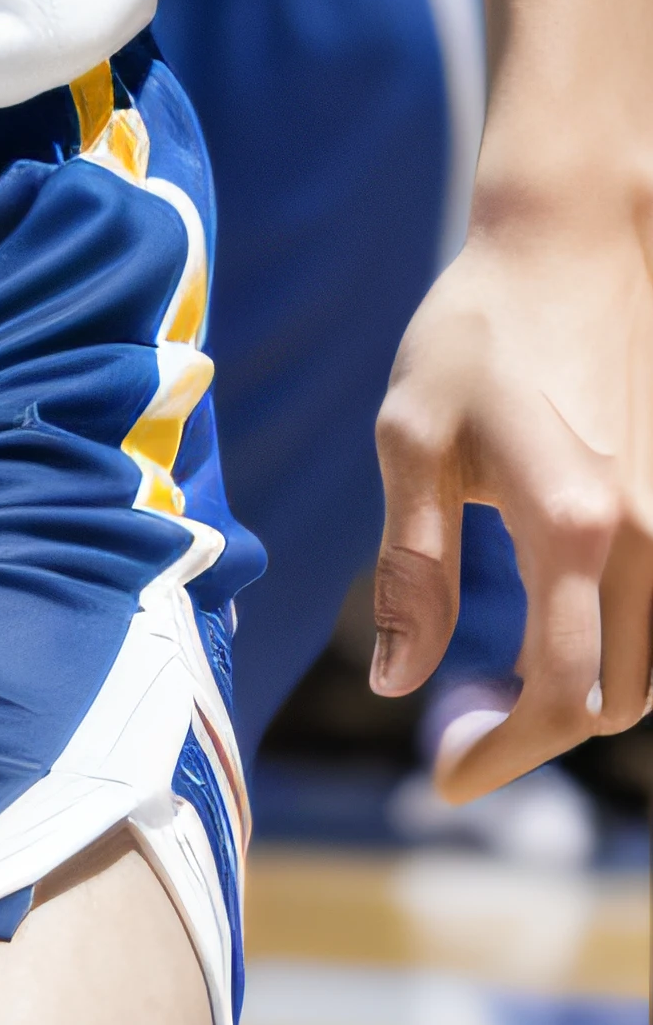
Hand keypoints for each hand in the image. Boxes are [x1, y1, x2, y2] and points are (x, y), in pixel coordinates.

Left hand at [373, 194, 652, 793]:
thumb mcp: (412, 439)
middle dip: (538, 734)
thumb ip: (413, 569)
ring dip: (583, 696)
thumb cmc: (473, 334)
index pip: (561, 697)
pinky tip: (551, 629)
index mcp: (576, 530)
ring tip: (498, 681)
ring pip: (651, 671)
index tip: (445, 777)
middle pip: (616, 702)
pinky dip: (614, 651)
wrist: (566, 247)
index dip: (502, 755)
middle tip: (458, 723)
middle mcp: (646, 541)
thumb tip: (396, 683)